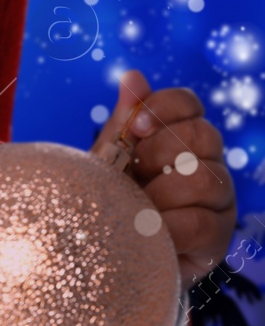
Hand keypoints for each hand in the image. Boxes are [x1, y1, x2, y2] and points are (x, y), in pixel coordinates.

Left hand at [89, 69, 236, 287]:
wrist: (106, 249)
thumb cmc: (111, 195)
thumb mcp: (110, 156)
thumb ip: (125, 121)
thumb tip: (134, 77)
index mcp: (182, 138)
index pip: (189, 104)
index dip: (162, 108)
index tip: (134, 127)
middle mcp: (209, 164)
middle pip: (203, 135)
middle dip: (158, 150)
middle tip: (134, 171)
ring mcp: (219, 201)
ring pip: (205, 177)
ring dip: (161, 191)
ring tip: (138, 205)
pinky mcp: (217, 238)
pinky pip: (200, 222)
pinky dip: (167, 224)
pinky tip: (148, 229)